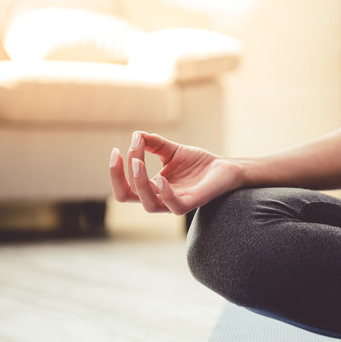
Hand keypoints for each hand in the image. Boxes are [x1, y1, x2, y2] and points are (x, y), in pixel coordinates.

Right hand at [109, 131, 242, 214]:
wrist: (224, 168)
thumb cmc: (198, 163)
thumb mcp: (172, 150)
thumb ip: (154, 144)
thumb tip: (136, 135)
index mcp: (152, 189)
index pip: (125, 187)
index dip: (116, 171)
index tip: (118, 148)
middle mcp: (160, 199)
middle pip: (128, 196)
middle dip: (120, 176)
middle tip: (126, 153)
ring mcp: (175, 202)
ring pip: (148, 204)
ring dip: (140, 182)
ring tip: (138, 162)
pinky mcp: (192, 203)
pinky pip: (174, 206)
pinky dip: (165, 193)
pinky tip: (160, 178)